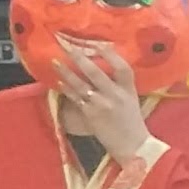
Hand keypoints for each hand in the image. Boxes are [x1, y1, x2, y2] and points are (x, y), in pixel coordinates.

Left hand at [51, 40, 153, 162]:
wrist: (133, 145)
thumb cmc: (130, 122)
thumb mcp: (131, 100)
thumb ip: (119, 86)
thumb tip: (101, 70)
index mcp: (129, 89)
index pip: (122, 68)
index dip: (110, 55)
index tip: (99, 44)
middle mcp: (116, 94)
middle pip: (96, 72)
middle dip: (80, 58)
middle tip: (68, 46)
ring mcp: (102, 104)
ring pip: (81, 84)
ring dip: (66, 72)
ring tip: (55, 62)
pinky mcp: (91, 114)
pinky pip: (75, 98)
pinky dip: (66, 89)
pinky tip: (58, 82)